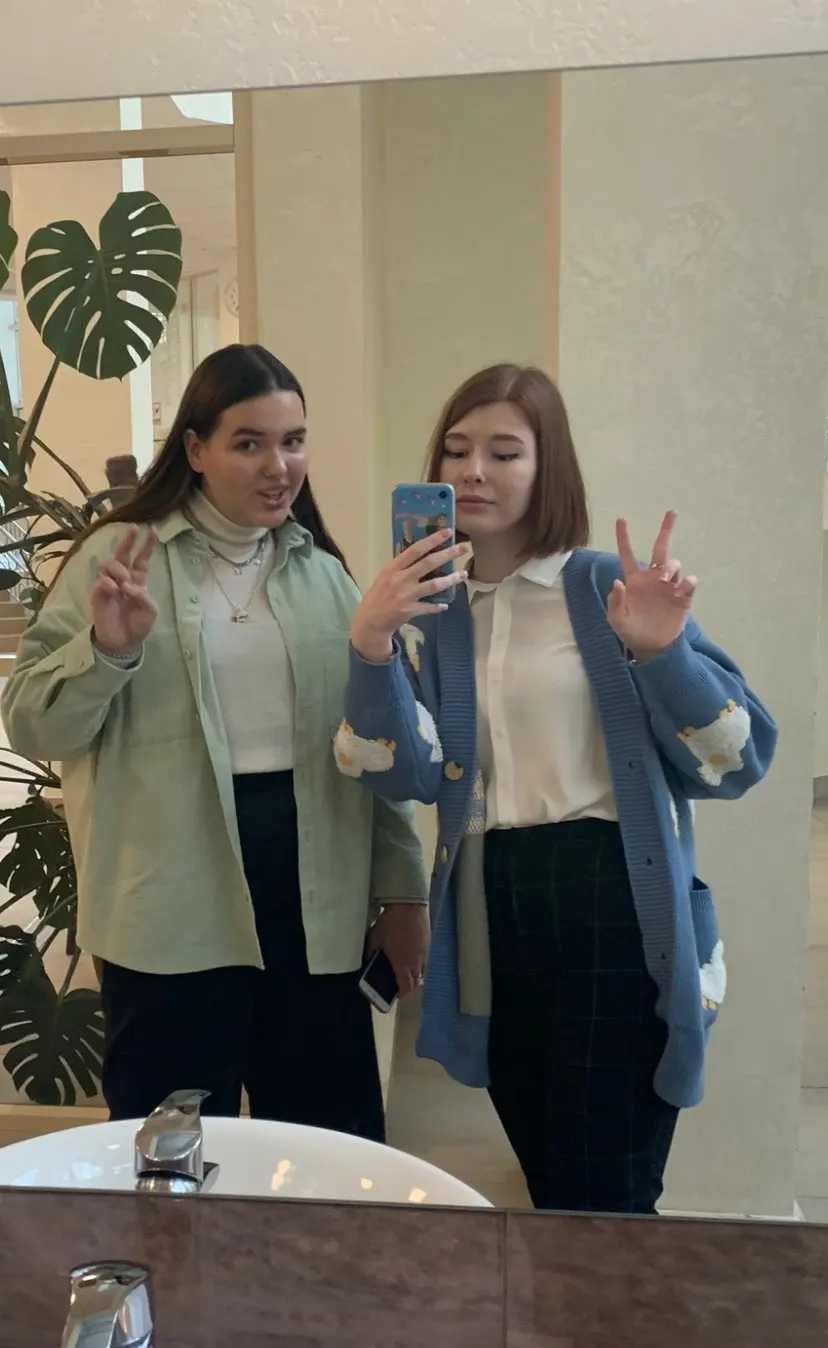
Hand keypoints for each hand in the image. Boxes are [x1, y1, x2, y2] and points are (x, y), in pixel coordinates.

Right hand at [91, 526, 157, 655]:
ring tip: (123, 582)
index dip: (146, 545)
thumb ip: (143, 596)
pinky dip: (108, 583)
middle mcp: (123, 578)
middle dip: (128, 540)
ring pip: (109, 564)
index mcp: (138, 580)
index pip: (142, 558)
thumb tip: (128, 585)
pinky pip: (100, 582)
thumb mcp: (150, 611)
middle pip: (123, 554)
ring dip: (118, 568)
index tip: (152, 529)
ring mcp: (109, 585)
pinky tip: (114, 589)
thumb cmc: (139, 624)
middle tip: (133, 529)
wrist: (124, 642)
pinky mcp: (97, 594)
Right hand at [351, 531, 469, 662]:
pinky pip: (429, 607)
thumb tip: (423, 555)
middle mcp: (400, 579)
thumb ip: (402, 567)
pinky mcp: (409, 611)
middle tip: (465, 547)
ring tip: (463, 575)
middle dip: (449, 554)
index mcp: (393, 568)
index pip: (415, 549)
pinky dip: (438, 606)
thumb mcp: (386, 576)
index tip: (447, 532)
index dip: (432, 540)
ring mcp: (406, 595)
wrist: (369, 621)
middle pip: (429, 563)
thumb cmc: (378, 595)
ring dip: (451, 580)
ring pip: (434, 585)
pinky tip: (445, 604)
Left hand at [368, 903, 429, 998]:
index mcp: (402, 966)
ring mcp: (424, 952)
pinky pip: (424, 958)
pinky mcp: (428, 942)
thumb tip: (369, 962)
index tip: (394, 993)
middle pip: (415, 982)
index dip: (400, 994)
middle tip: (398, 981)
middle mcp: (416, 963)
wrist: (408, 904)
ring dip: (413, 973)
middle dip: (408, 985)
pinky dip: (417, 960)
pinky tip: (409, 951)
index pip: (406, 988)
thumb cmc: (389, 924)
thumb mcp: (374, 940)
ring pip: (421, 970)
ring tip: (404, 966)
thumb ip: (372, 954)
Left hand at [606, 511, 697, 660]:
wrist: (651, 647)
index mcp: (634, 580)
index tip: (621, 519)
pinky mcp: (683, 598)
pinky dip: (688, 582)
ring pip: (673, 564)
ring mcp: (669, 587)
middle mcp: (653, 578)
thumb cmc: (631, 631)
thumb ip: (615, 601)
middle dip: (666, 529)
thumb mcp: (617, 619)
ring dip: (671, 565)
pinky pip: (688, 584)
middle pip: (660, 548)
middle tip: (672, 512)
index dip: (624, 537)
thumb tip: (617, 582)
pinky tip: (683, 587)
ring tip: (666, 576)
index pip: (627, 554)